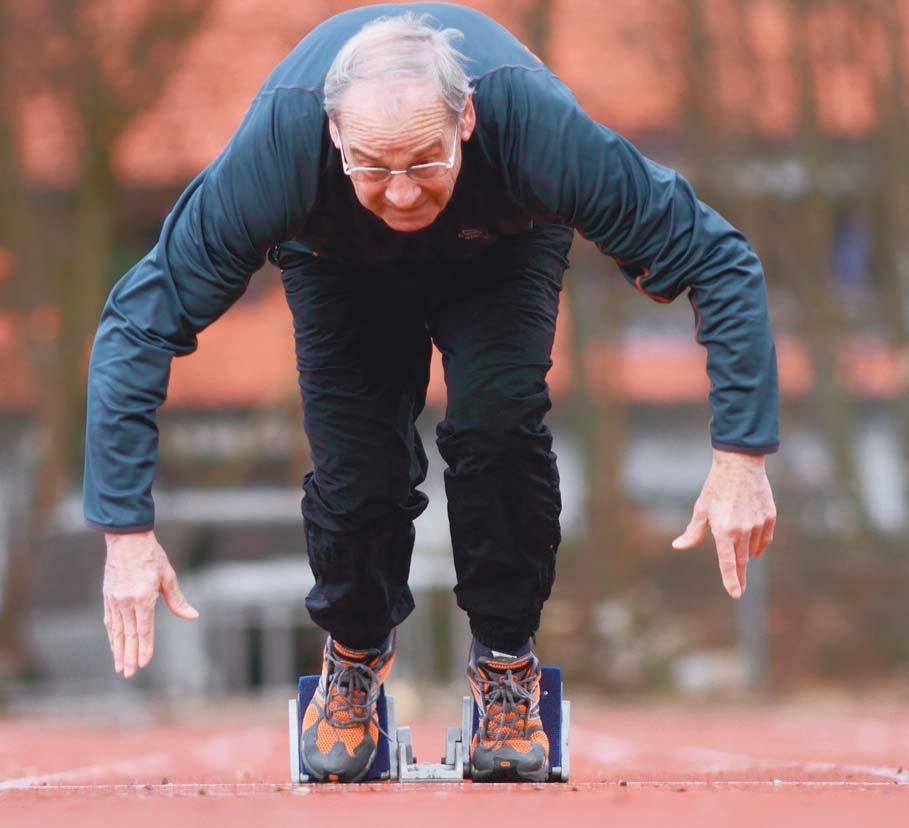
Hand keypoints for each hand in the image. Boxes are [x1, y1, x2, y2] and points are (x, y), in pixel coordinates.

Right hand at [103, 530, 198, 677]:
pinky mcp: (108, 596)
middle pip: (129, 635)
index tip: (143, 663)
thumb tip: (192, 616)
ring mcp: (115, 599)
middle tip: (128, 674)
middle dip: (129, 656)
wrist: (127, 540)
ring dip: (118, 649)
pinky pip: (109, 620)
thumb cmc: (152, 556)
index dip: (144, 648)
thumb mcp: (168, 577)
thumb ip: (177, 600)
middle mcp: (126, 602)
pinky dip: (112, 635)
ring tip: (119, 666)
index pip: (144, 630)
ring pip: (117, 630)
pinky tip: (113, 644)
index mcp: (143, 598)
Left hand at [671, 449, 775, 598]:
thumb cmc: (716, 487)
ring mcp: (758, 524)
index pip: (728, 563)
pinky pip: (765, 538)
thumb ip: (693, 532)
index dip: (731, 580)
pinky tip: (752, 543)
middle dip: (740, 577)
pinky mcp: (769, 517)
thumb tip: (678, 546)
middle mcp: (743, 531)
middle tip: (740, 589)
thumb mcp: (701, 509)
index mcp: (724, 531)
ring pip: (753, 548)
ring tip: (739, 550)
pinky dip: (758, 543)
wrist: (739, 465)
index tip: (735, 594)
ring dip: (746, 553)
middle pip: (742, 561)